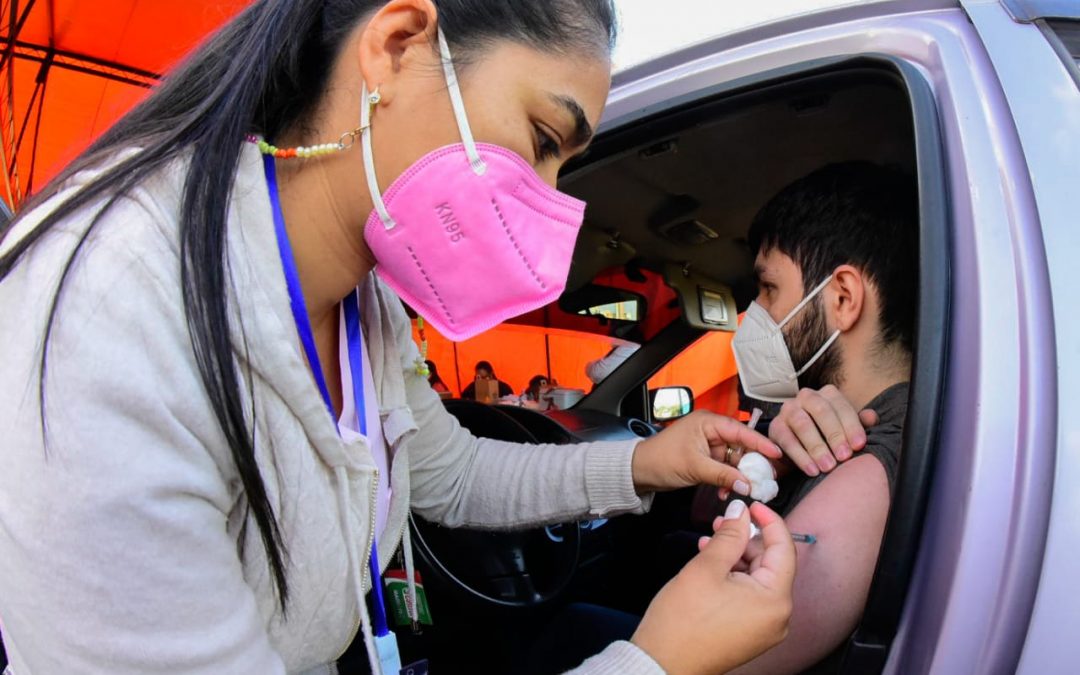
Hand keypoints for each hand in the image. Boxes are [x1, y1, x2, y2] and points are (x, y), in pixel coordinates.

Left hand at [632, 411, 780, 495]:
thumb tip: (747, 484)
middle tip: (765, 479)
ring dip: (739, 476)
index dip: (760, 443)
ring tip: (744, 490)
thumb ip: (723, 475)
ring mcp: (708, 445)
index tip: (776, 454)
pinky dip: (728, 480)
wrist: (639, 471)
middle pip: (741, 446)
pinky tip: (728, 491)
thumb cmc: (661, 460)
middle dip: (751, 464)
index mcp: (708, 422)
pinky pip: (724, 468)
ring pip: (733, 460)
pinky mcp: (705, 459)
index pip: (740, 431)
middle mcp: (710, 430)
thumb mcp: (695, 467)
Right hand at [632, 501, 795, 674]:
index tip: (752, 505)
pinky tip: (712, 565)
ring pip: (758, 578)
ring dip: (736, 557)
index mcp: (774, 600)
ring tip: (710, 543)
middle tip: (722, 522)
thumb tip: (742, 512)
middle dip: (746, 539)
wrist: (661, 663)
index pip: (783, 548)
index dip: (768, 520)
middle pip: (771, 563)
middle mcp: (778, 617)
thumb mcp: (706, 568)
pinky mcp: (750, 633)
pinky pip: (749, 595)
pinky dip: (734, 577)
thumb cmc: (681, 623)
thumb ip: (730, 535)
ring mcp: (765, 628)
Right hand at [769, 386, 878, 476]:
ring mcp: (788, 410)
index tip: (859, 445)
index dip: (852, 425)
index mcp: (827, 394)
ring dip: (817, 447)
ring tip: (828, 466)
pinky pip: (786, 439)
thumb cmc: (827, 436)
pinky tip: (812, 470)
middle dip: (834, 435)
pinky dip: (800, 456)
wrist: (798, 448)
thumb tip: (872, 417)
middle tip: (844, 457)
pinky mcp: (775, 426)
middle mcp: (806, 397)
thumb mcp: (845, 429)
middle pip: (821, 410)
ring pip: (802, 423)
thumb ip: (859, 423)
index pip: (841, 405)